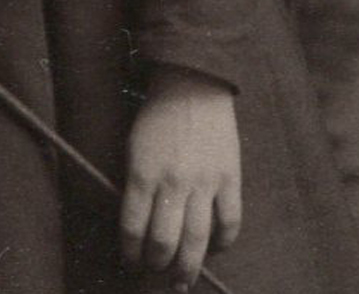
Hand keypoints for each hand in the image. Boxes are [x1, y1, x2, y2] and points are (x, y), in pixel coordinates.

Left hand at [120, 65, 241, 288]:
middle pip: (164, 242)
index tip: (129, 261)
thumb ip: (135, 184)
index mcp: (142, 172)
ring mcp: (204, 182)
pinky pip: (230, 222)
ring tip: (182, 280)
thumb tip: (137, 223)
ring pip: (197, 240)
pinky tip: (215, 249)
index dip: (129, 252)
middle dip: (157, 265)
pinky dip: (223, 242)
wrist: (192, 84)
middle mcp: (172, 182)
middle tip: (154, 273)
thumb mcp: (133, 146)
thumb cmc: (156, 115)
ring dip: (188, 266)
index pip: (132, 227)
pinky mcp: (230, 178)